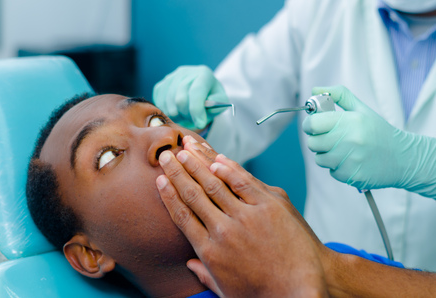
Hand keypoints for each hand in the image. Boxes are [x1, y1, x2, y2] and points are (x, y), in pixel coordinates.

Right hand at [153, 65, 228, 129]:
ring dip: (179, 116)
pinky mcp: (160, 86)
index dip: (197, 110)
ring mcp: (170, 78)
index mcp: (203, 74)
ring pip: (169, 105)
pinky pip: (160, 105)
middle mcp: (185, 72)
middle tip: (195, 119)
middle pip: (180, 100)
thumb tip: (208, 105)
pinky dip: (169, 113)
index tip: (200, 124)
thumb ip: (217, 104)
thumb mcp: (220, 101)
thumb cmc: (210, 98)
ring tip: (187, 115)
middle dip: (188, 115)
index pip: (196, 91)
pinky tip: (178, 112)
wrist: (199, 92)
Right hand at [156, 136, 327, 296]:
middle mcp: (224, 231)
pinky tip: (216, 158)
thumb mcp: (227, 292)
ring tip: (185, 148)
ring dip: (197, 163)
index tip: (160, 179)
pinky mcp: (270, 206)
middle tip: (167, 155)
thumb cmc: (265, 293)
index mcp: (210, 251)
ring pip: (215, 183)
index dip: (169, 194)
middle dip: (177, 172)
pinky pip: (244, 182)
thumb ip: (205, 275)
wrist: (303, 289)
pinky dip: (229, 168)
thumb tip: (189, 265)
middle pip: (194, 194)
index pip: (183, 215)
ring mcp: (248, 217)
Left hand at [302, 85, 435, 195]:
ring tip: (343, 150)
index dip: (309, 124)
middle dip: (317, 140)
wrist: (403, 158)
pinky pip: (331, 172)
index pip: (313, 124)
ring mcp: (351, 160)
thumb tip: (314, 90)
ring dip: (327, 155)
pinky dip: (337, 168)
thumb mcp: (362, 109)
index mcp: (351, 121)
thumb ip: (338, 96)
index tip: (314, 125)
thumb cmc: (378, 132)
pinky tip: (352, 162)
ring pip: (319, 159)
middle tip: (330, 138)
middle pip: (312, 143)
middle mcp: (350, 140)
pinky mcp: (352, 176)